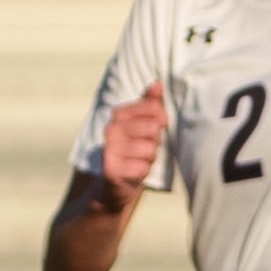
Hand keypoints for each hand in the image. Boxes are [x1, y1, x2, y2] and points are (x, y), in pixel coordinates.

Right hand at [97, 82, 168, 206]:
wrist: (115, 187)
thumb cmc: (135, 152)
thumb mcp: (143, 125)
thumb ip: (150, 104)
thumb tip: (158, 83)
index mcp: (118, 114)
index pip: (153, 108)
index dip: (161, 120)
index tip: (156, 129)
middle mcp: (111, 129)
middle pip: (153, 129)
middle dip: (155, 142)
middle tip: (145, 149)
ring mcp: (109, 149)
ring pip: (149, 149)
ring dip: (150, 158)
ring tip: (139, 161)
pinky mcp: (111, 169)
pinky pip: (143, 168)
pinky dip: (143, 172)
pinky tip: (133, 173)